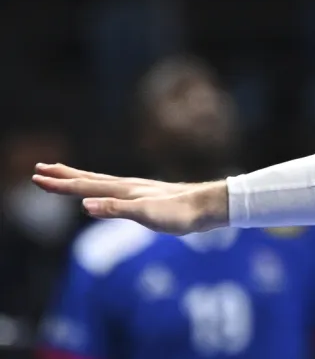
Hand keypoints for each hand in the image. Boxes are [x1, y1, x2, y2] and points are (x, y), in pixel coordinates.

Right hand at [32, 164, 228, 235]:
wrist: (208, 206)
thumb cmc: (180, 214)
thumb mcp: (147, 215)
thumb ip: (116, 210)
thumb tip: (85, 204)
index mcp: (123, 191)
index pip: (84, 186)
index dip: (60, 184)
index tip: (36, 177)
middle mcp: (128, 187)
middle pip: (89, 179)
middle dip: (64, 175)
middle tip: (40, 168)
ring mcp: (137, 190)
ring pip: (101, 181)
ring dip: (80, 177)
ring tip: (65, 174)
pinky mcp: (146, 197)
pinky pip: (115, 189)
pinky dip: (100, 187)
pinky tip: (103, 191)